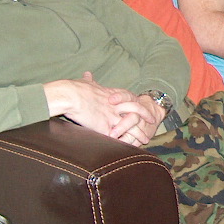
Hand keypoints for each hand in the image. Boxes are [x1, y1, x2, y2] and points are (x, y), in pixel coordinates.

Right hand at [43, 72, 159, 145]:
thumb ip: (89, 80)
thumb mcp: (86, 82)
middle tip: (152, 123)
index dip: (138, 104)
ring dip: (139, 133)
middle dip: (146, 117)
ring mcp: (112, 117)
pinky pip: (118, 137)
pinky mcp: (105, 127)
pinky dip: (124, 143)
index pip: (130, 99)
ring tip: (146, 139)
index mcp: (112, 95)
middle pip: (137, 111)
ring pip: (131, 126)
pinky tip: (130, 149)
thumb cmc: (75, 89)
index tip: (144, 108)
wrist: (70, 96)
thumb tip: (88, 74)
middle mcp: (115, 106)